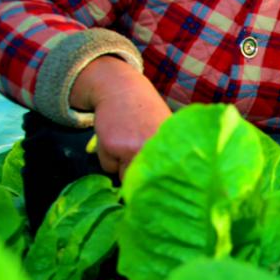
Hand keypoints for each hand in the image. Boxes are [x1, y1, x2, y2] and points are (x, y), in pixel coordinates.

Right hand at [70, 56, 171, 179]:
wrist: (123, 90)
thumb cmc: (147, 113)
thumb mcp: (164, 133)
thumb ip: (165, 156)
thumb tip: (162, 185)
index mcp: (171, 148)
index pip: (165, 181)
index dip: (157, 186)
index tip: (155, 189)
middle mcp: (155, 150)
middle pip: (142, 182)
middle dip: (137, 177)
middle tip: (134, 156)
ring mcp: (133, 148)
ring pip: (122, 176)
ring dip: (120, 167)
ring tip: (125, 143)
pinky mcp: (113, 146)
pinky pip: (107, 166)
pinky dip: (107, 157)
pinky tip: (113, 138)